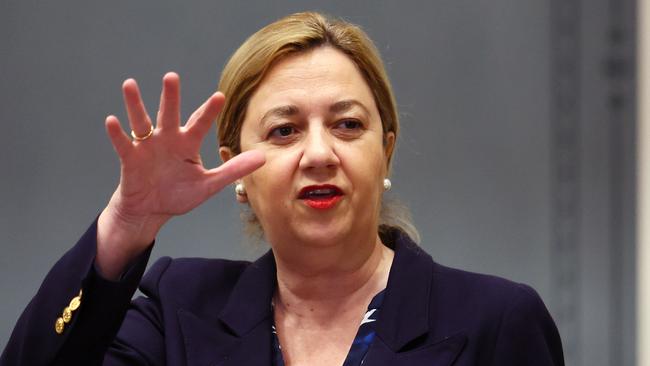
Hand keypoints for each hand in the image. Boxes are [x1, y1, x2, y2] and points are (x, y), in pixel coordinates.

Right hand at [96, 72, 264, 278]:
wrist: (151, 210)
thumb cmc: (179, 193)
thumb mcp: (210, 184)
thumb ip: (234, 170)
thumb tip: (263, 157)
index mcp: (187, 143)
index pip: (200, 123)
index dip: (209, 111)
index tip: (220, 96)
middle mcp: (167, 139)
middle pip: (169, 114)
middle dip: (170, 96)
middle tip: (171, 76)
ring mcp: (147, 147)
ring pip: (141, 121)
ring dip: (135, 104)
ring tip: (130, 84)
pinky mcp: (131, 159)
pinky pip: (124, 144)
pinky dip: (118, 134)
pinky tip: (112, 120)